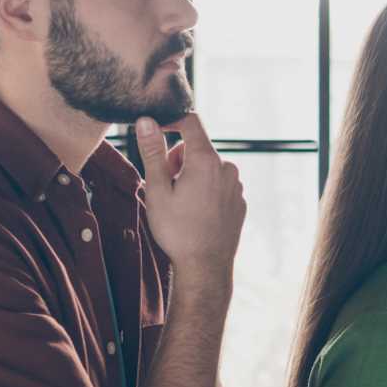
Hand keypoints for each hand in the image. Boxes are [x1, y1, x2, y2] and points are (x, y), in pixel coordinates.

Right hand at [134, 114, 244, 277]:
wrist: (205, 266)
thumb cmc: (177, 229)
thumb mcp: (158, 189)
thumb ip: (153, 152)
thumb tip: (146, 121)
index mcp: (207, 160)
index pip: (191, 122)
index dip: (171, 120)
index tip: (157, 130)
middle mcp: (227, 168)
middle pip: (197, 149)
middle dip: (178, 161)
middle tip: (165, 187)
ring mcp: (236, 186)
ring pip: (208, 169)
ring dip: (192, 178)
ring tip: (181, 205)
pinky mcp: (239, 201)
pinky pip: (218, 186)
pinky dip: (205, 191)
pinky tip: (196, 214)